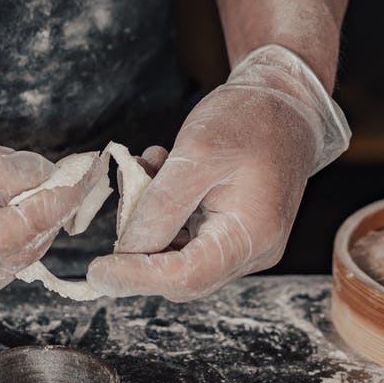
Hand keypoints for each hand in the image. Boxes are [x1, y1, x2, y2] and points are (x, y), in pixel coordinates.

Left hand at [87, 45, 349, 300]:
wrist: (287, 103)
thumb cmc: (248, 120)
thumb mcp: (195, 155)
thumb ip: (161, 207)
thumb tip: (128, 251)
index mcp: (250, 235)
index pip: (185, 277)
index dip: (136, 278)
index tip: (96, 271)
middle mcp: (252, 251)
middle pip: (181, 276)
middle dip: (142, 247)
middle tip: (128, 197)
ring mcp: (244, 245)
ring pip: (179, 256)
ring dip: (152, 222)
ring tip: (149, 169)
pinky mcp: (233, 233)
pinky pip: (188, 237)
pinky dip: (166, 213)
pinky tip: (162, 171)